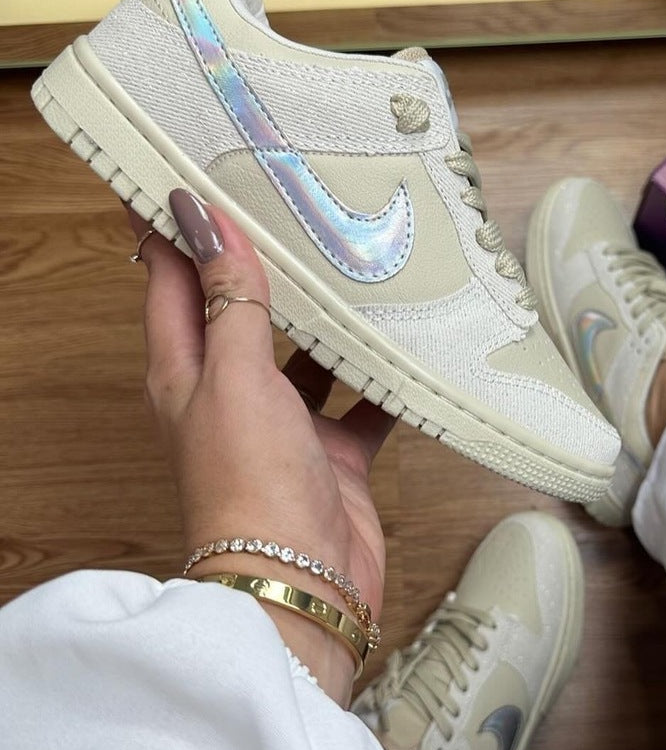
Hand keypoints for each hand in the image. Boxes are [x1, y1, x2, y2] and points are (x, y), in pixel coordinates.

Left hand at [129, 189, 393, 703]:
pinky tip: (411, 344)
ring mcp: (285, 425)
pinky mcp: (333, 454)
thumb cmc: (250, 485)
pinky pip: (361, 402)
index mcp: (186, 371)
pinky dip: (383, 378)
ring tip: (363, 260)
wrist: (301, 583)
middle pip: (242, 309)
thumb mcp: (234, 377)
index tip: (194, 167)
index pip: (171, 280)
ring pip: (308, 353)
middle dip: (266, 260)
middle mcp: (231, 393)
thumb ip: (230, 300)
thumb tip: (203, 219)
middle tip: (299, 200)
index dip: (177, 226)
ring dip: (330, 316)